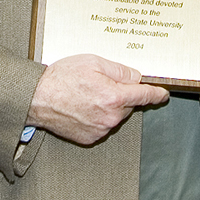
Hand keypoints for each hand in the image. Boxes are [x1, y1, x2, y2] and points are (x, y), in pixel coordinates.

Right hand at [27, 53, 168, 144]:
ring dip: (108, 106)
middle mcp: (111, 117)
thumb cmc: (61, 78)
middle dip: (121, 94)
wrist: (37, 98)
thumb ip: (119, 70)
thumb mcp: (93, 62)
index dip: (156, 94)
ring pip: (115, 115)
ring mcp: (100, 130)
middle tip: (101, 83)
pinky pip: (102, 125)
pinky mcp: (89, 138)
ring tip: (87, 94)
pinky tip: (82, 106)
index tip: (163, 94)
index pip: (145, 96)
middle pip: (128, 104)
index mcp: (115, 97)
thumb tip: (136, 77)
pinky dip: (97, 116)